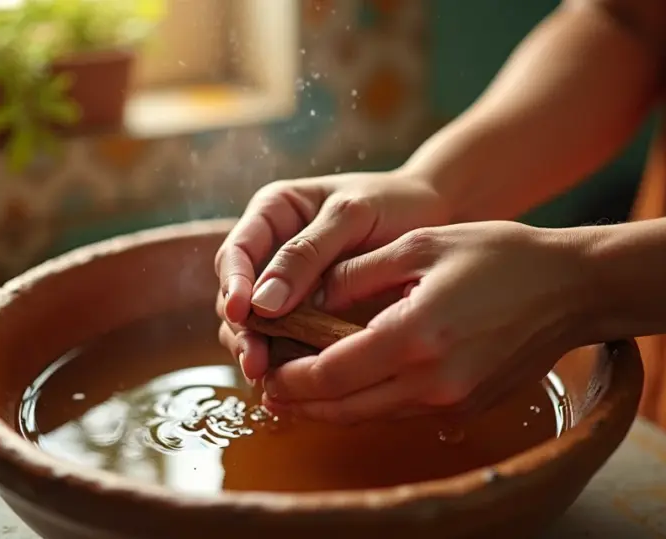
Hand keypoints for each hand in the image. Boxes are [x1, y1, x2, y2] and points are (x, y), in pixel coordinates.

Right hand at [214, 171, 452, 381]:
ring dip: (256, 351)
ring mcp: (286, 287)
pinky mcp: (307, 316)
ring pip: (254, 326)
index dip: (233, 284)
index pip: (235, 252)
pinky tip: (292, 382)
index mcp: (271, 214)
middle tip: (255, 361)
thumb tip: (261, 304)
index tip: (241, 313)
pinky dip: (284, 362)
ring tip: (267, 377)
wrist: (433, 214)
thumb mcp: (350, 217)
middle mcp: (270, 252)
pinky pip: (285, 341)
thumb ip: (307, 254)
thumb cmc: (392, 202)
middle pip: (237, 296)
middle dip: (242, 331)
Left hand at [260, 221, 594, 422]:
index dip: (291, 377)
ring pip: (370, 415)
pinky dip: (368, 402)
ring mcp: (452, 402)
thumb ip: (357, 274)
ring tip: (298, 388)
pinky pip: (401, 411)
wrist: (572, 289)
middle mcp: (432, 382)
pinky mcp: (467, 408)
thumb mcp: (421, 245)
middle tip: (269, 386)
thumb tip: (310, 296)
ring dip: (330, 406)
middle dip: (300, 400)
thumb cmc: (499, 256)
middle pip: (344, 407)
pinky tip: (351, 381)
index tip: (266, 368)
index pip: (331, 374)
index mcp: (415, 336)